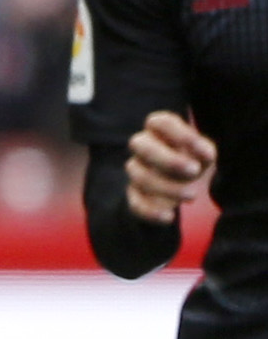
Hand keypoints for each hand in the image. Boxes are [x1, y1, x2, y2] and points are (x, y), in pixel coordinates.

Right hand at [130, 109, 219, 223]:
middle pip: (139, 144)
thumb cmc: (191, 161)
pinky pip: (134, 203)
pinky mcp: (134, 195)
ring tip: (192, 195)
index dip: (178, 133)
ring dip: (167, 187)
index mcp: (159, 131)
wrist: (176, 188)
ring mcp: (136, 171)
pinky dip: (151, 212)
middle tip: (194, 171)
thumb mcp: (203, 153)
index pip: (158, 121)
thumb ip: (204, 150)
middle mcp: (142, 147)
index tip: (201, 148)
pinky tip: (169, 216)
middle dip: (167, 159)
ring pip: (139, 176)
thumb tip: (205, 153)